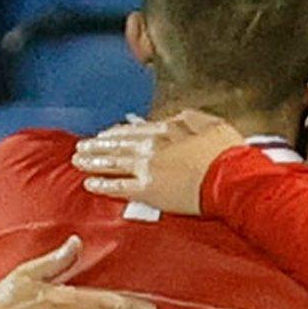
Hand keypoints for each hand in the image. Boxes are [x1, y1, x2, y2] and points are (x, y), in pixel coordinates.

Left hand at [72, 109, 247, 215]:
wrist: (229, 176)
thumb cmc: (226, 152)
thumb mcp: (211, 123)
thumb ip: (189, 118)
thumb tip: (174, 118)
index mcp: (167, 130)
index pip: (135, 130)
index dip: (117, 132)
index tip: (105, 134)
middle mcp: (151, 147)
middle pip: (117, 144)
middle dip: (97, 145)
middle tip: (81, 146)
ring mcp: (146, 168)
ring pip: (112, 163)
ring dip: (93, 161)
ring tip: (78, 160)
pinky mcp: (147, 190)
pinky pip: (118, 187)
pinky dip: (102, 185)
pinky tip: (89, 184)